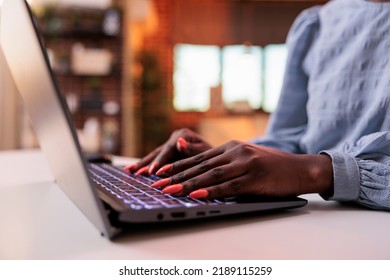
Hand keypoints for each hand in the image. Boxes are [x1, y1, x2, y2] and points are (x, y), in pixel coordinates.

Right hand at [124, 128, 212, 174]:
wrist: (218, 159)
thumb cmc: (215, 158)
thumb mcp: (206, 153)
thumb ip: (192, 149)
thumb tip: (180, 142)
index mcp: (183, 134)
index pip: (168, 150)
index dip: (159, 161)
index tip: (152, 171)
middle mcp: (175, 137)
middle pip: (158, 152)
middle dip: (145, 163)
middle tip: (134, 172)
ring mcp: (171, 144)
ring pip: (154, 156)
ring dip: (141, 164)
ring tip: (128, 171)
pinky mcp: (169, 152)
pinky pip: (156, 160)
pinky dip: (146, 166)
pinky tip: (134, 171)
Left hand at [151, 140, 332, 198]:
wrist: (301, 168)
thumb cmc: (272, 167)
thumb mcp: (247, 160)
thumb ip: (227, 164)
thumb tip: (205, 177)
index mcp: (231, 148)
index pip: (199, 158)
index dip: (178, 165)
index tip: (160, 172)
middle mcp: (235, 152)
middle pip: (200, 165)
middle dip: (176, 176)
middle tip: (156, 184)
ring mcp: (245, 163)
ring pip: (211, 174)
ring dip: (188, 183)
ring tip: (169, 191)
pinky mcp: (255, 176)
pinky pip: (229, 185)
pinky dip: (211, 191)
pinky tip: (197, 195)